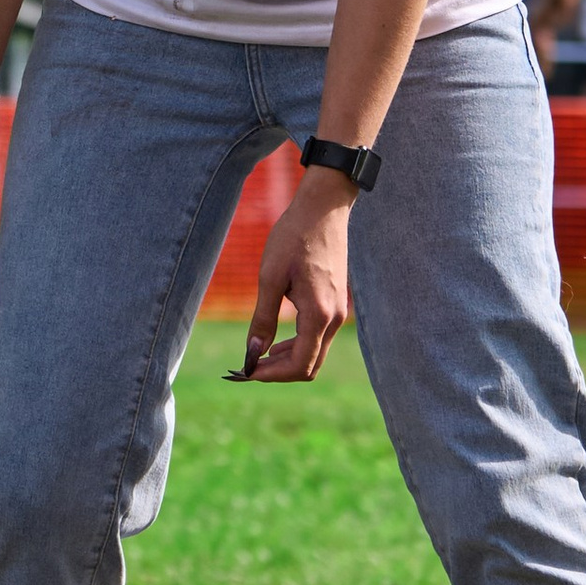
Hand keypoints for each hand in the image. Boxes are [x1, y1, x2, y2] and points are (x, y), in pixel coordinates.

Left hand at [238, 175, 351, 381]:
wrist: (323, 210)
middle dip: (278, 371)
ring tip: (256, 357)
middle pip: (309, 365)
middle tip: (247, 368)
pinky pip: (318, 337)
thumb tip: (253, 352)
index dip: (272, 375)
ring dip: (286, 359)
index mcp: (319, 315)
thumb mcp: (270, 277)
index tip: (246, 372)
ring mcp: (339, 312)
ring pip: (314, 353)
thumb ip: (263, 319)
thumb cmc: (293, 237)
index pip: (300, 365)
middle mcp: (334, 319)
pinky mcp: (336, 304)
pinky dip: (296, 345)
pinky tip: (274, 340)